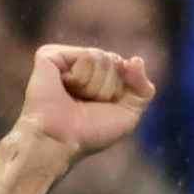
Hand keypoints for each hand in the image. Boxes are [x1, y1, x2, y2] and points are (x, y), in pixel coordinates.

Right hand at [15, 44, 155, 161]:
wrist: (62, 139)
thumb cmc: (92, 132)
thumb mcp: (129, 114)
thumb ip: (143, 88)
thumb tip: (136, 59)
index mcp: (99, 77)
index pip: (125, 67)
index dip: (121, 90)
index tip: (104, 107)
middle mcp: (82, 65)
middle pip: (114, 60)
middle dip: (107, 88)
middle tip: (86, 104)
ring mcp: (65, 58)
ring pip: (101, 57)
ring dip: (94, 85)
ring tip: (74, 97)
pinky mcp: (50, 54)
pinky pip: (85, 55)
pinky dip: (81, 77)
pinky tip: (65, 87)